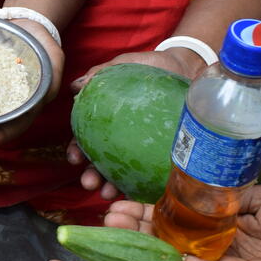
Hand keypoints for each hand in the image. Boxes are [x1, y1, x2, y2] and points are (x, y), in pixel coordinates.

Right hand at [67, 48, 204, 198]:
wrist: (186, 67)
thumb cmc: (149, 66)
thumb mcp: (123, 65)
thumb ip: (100, 74)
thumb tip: (76, 86)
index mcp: (106, 122)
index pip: (86, 140)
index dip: (77, 150)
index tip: (74, 158)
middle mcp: (121, 139)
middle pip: (101, 162)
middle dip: (91, 176)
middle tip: (89, 183)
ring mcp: (141, 149)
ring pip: (122, 173)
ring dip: (110, 186)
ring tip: (107, 193)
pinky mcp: (161, 155)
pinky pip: (149, 174)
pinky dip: (139, 187)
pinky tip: (134, 195)